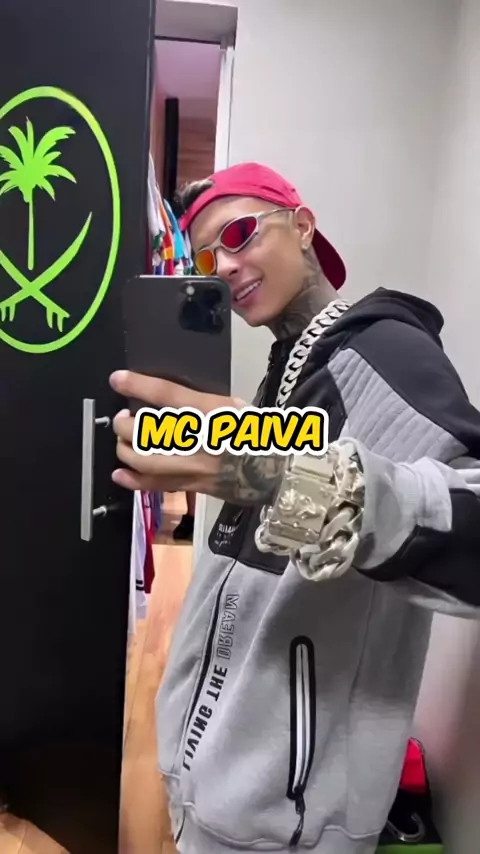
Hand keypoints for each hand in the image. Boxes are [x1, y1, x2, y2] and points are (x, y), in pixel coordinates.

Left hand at [109, 371, 284, 504]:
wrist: (276, 471)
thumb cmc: (254, 432)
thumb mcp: (231, 406)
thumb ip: (199, 402)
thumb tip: (164, 400)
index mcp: (212, 412)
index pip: (168, 395)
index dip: (138, 386)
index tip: (117, 379)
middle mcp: (200, 440)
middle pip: (147, 432)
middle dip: (124, 424)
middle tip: (120, 418)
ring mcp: (195, 467)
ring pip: (145, 461)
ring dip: (125, 450)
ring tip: (123, 440)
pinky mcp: (193, 486)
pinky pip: (156, 485)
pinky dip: (133, 480)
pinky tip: (120, 473)